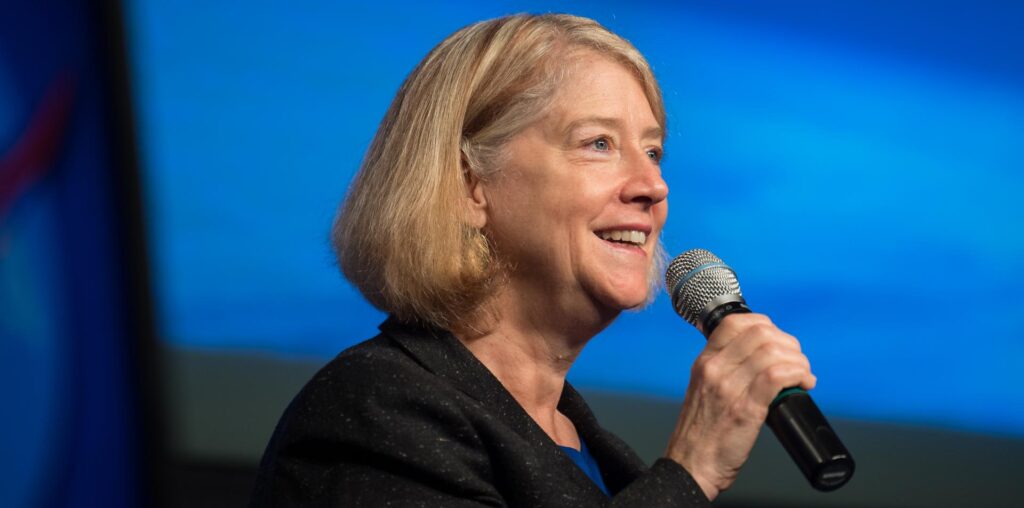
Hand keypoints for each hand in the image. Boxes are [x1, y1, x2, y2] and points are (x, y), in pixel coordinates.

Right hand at [664, 313, 815, 499]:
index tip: (778, 340)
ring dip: (798, 361)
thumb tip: (762, 359)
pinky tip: (804, 384)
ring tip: (802, 375)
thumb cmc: (701, 434)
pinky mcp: (745, 408)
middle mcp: (714, 369)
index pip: (734, 322)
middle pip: (760, 333)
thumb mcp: (704, 390)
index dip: (764, 324)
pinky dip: (798, 375)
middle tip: (796, 361)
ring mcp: (729, 387)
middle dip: (788, 343)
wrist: (691, 466)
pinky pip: (778, 376)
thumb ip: (726, 371)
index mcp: (705, 363)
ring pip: (773, 352)